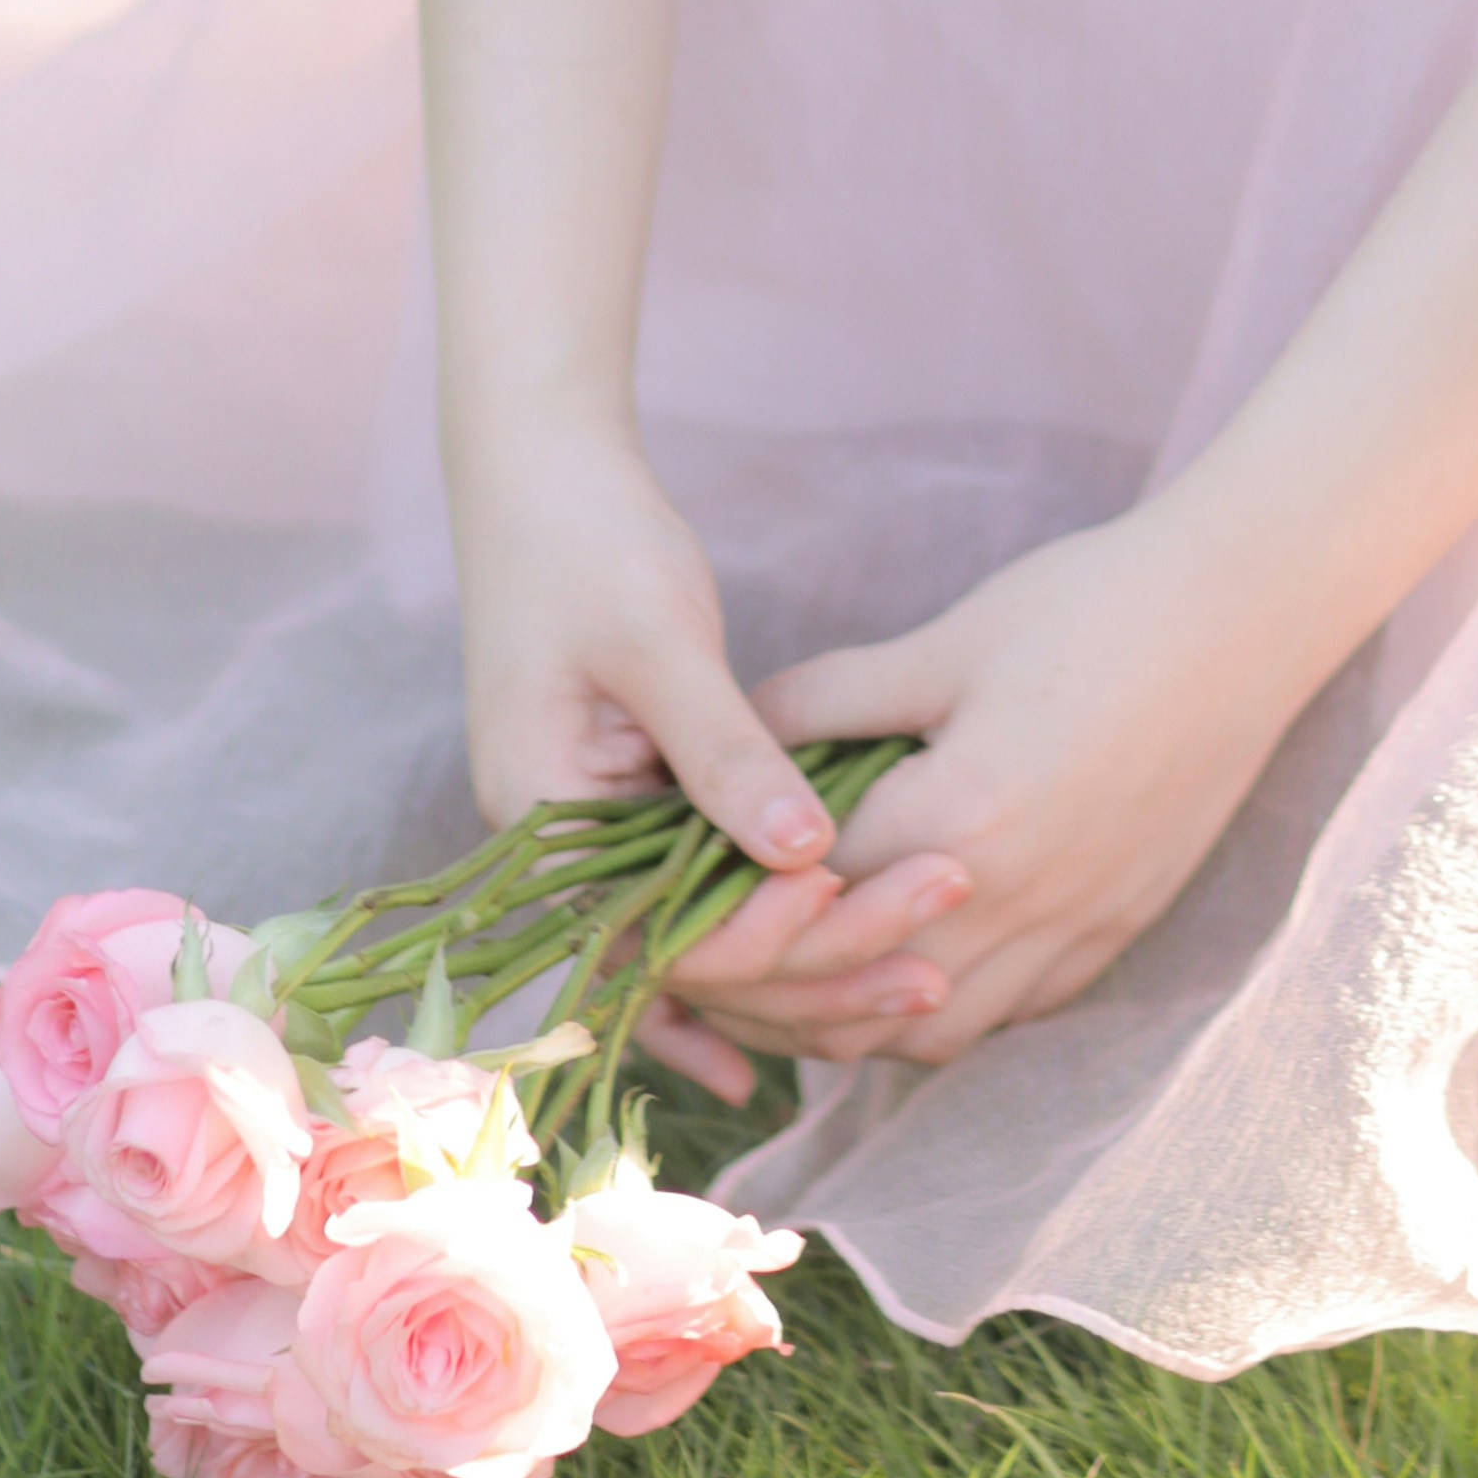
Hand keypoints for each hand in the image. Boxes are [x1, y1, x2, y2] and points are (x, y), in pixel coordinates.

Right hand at [446, 409, 964, 1099]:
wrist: (543, 479)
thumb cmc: (588, 541)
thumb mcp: (659, 638)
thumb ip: (725, 749)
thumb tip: (806, 849)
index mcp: (546, 820)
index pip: (661, 936)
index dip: (767, 935)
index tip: (859, 894)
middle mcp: (567, 856)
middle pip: (696, 962)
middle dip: (814, 971)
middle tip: (933, 980)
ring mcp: (601, 840)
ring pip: (710, 946)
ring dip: (810, 969)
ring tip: (923, 989)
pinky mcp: (642, 811)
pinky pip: (702, 907)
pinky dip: (769, 946)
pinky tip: (834, 998)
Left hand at [735, 500, 1309, 1071]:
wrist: (1245, 613)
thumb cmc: (1093, 605)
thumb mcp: (950, 638)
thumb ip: (833, 699)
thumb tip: (737, 733)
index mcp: (961, 820)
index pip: (812, 905)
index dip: (735, 906)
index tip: (682, 891)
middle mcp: (1017, 901)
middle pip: (860, 1000)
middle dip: (776, 993)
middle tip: (719, 962)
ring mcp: (1076, 928)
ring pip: (935, 1033)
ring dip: (858, 1020)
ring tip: (806, 977)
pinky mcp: (1118, 931)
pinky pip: (1011, 1013)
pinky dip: (946, 1010)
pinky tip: (914, 965)